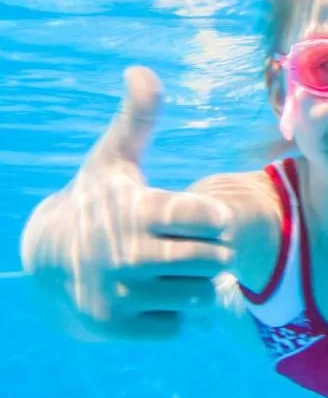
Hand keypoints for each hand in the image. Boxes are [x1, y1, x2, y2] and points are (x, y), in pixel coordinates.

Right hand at [20, 68, 233, 339]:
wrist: (44, 262)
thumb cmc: (94, 203)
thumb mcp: (113, 160)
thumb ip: (137, 119)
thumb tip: (141, 70)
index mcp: (135, 210)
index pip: (210, 218)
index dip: (214, 219)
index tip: (200, 219)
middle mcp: (125, 253)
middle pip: (213, 260)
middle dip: (209, 253)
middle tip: (190, 248)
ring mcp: (118, 294)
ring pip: (201, 295)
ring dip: (195, 285)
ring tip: (175, 272)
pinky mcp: (114, 326)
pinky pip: (178, 326)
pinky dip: (173, 315)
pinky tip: (154, 296)